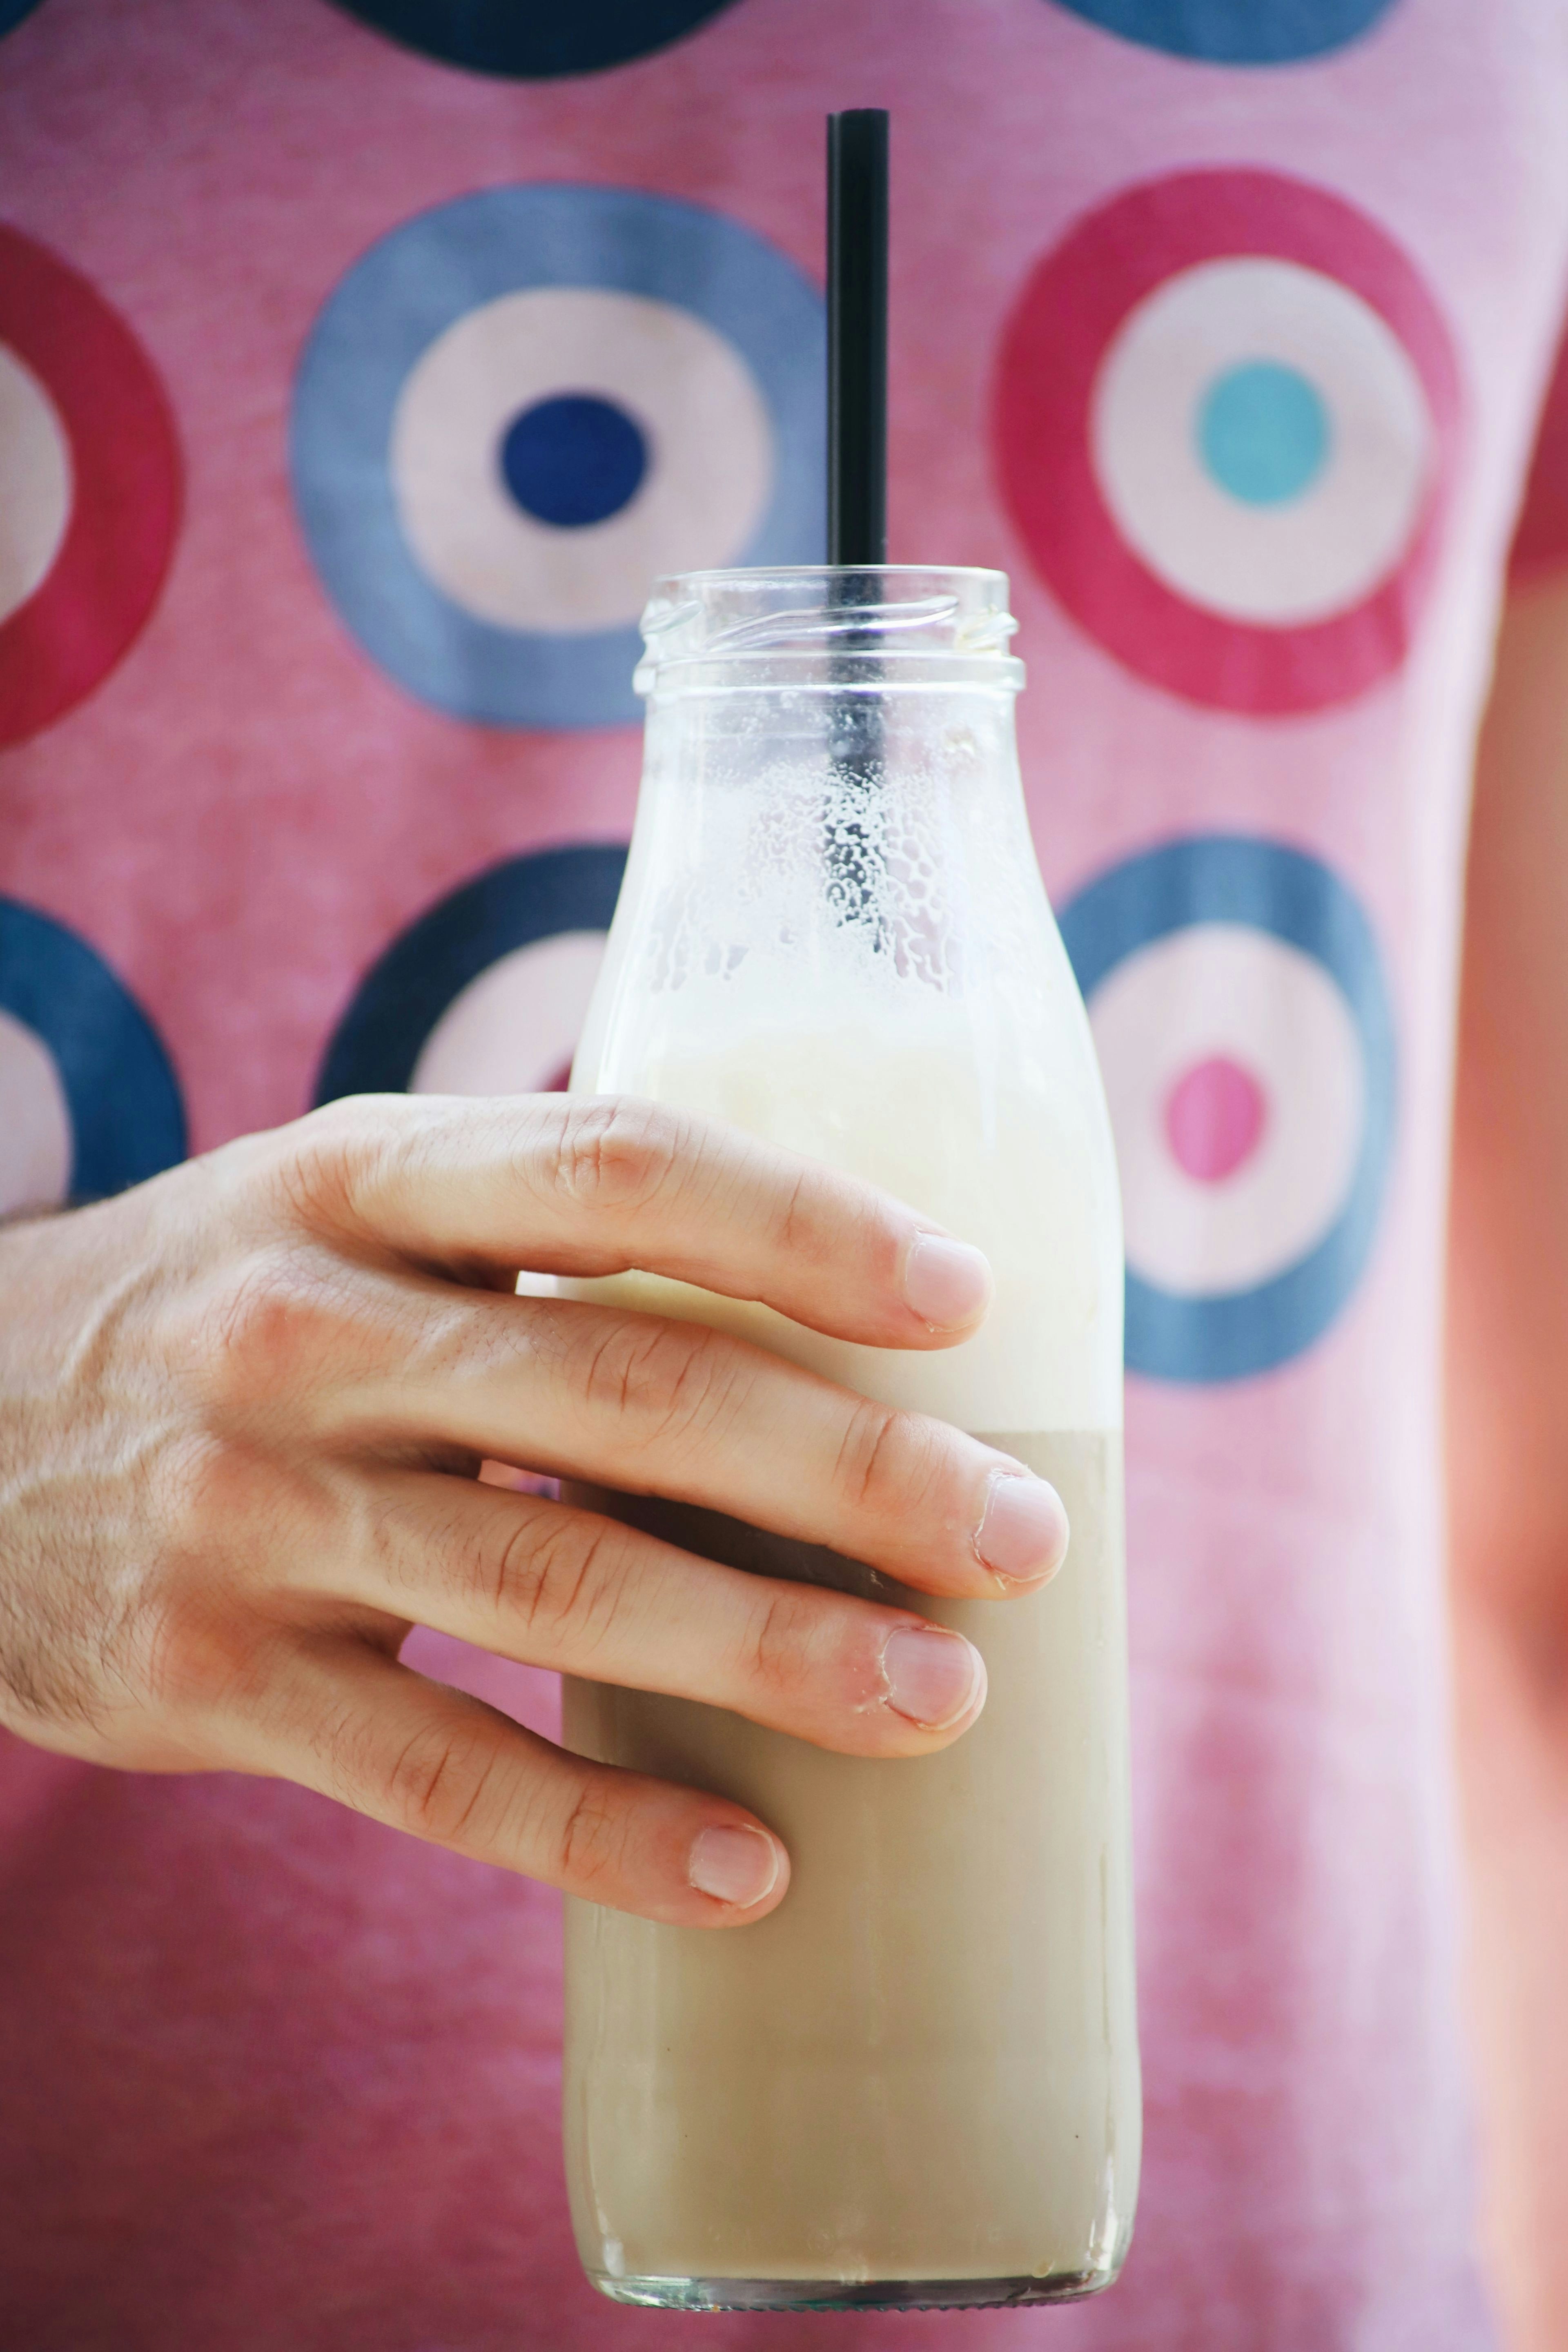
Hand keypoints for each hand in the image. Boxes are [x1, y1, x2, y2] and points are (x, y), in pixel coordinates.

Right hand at [0, 1095, 1067, 1926]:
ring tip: (942, 1700)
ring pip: (554, 1584)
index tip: (967, 1301)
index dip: (803, 1227)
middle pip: (627, 1393)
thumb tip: (839, 1309)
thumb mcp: (356, 1210)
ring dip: (772, 1655)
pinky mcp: (207, 1683)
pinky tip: (749, 1870)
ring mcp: (248, 1511)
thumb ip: (546, 1233)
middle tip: (1023, 1537)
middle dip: (851, 1473)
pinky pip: (436, 1771)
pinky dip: (602, 1831)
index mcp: (365, 1178)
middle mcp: (303, 1329)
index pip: (618, 1170)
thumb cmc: (239, 1307)